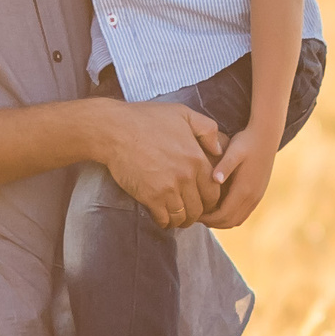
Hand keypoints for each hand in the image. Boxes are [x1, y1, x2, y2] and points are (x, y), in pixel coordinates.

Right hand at [97, 100, 224, 228]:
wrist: (115, 130)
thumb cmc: (147, 119)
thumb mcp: (183, 113)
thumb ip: (207, 129)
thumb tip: (219, 149)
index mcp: (196, 159)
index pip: (213, 191)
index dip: (210, 200)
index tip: (203, 201)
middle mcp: (186, 177)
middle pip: (199, 207)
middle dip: (196, 213)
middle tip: (190, 213)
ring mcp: (168, 189)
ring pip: (182, 216)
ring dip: (181, 220)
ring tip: (177, 218)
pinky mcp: (150, 197)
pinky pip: (163, 219)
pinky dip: (165, 222)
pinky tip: (162, 218)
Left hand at [201, 119, 278, 228]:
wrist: (267, 136)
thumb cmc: (246, 141)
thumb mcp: (234, 150)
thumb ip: (224, 166)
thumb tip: (215, 180)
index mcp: (244, 189)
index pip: (223, 215)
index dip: (207, 218)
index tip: (194, 213)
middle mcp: (252, 197)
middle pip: (230, 222)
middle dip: (212, 222)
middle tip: (196, 216)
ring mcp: (257, 197)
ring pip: (237, 220)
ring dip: (221, 221)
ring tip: (205, 213)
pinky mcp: (258, 194)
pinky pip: (243, 214)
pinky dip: (230, 216)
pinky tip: (218, 207)